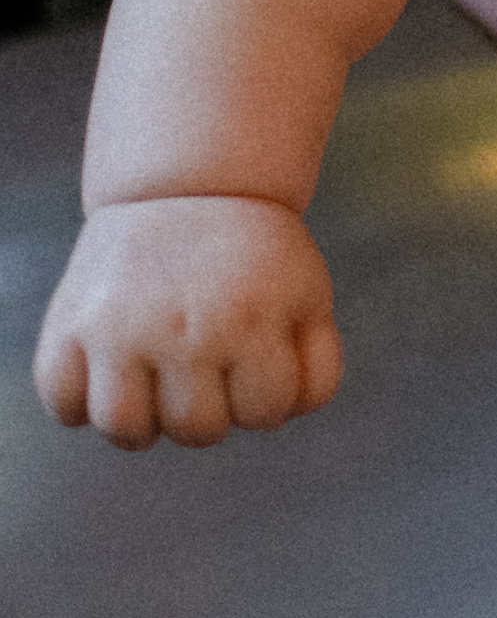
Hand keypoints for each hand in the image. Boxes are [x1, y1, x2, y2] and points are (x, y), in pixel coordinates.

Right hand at [35, 196, 341, 449]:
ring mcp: (119, 328)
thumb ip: (315, 372)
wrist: (188, 188)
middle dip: (208, 412)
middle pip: (196, 430)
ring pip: (123, 428)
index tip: (254, 360)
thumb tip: (278, 421)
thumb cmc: (254, 257)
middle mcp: (182, 328)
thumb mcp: (308, 298)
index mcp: (251, 320)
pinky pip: (61, 402)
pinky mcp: (68, 323)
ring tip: (152, 387)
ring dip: (143, 424)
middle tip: (203, 369)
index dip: (265, 397)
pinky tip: (108, 372)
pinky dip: (78, 402)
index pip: (264, 414)